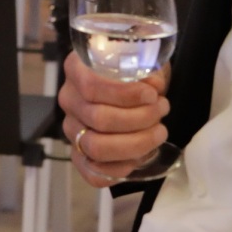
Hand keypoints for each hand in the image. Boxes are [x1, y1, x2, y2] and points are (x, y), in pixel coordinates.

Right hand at [59, 53, 169, 189]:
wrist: (128, 88)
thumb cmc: (133, 71)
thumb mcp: (141, 59)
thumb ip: (147, 68)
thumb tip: (153, 84)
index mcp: (76, 69)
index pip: (92, 86)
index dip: (125, 94)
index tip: (152, 94)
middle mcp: (69, 99)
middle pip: (99, 119)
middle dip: (139, 118)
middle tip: (162, 110)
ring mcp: (71, 129)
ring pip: (97, 147)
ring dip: (136, 143)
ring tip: (159, 131)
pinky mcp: (79, 154)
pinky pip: (92, 173)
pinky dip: (120, 169)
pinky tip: (140, 157)